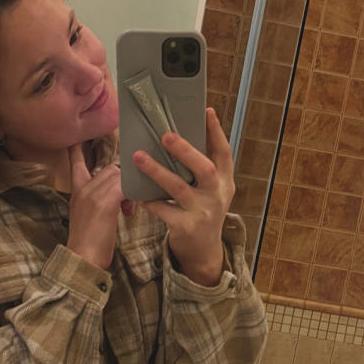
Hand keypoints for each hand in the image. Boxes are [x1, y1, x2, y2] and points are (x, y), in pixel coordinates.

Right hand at [66, 145, 135, 270]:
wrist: (82, 259)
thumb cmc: (89, 243)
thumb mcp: (88, 216)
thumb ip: (98, 200)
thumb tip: (117, 195)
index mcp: (77, 191)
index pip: (75, 164)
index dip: (77, 152)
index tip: (77, 141)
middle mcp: (83, 189)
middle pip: (111, 169)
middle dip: (124, 182)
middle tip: (126, 204)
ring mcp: (93, 194)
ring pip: (120, 177)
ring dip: (130, 190)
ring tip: (126, 211)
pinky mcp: (105, 203)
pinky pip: (126, 188)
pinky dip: (133, 196)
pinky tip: (129, 211)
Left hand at [133, 108, 234, 284]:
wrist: (203, 251)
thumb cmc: (203, 210)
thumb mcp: (211, 189)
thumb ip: (201, 167)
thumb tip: (180, 133)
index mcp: (226, 180)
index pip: (224, 153)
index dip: (216, 132)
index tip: (206, 111)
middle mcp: (218, 195)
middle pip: (206, 169)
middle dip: (186, 151)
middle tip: (166, 135)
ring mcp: (203, 212)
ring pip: (179, 188)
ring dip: (158, 171)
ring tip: (138, 157)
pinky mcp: (186, 227)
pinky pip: (164, 210)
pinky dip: (150, 200)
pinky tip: (137, 192)